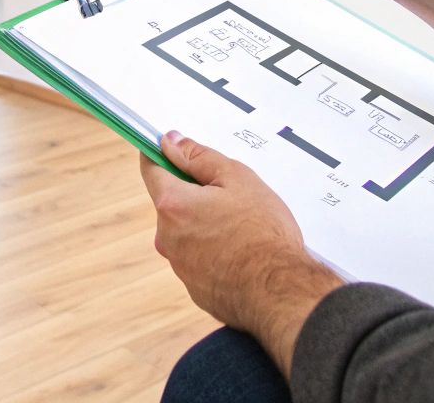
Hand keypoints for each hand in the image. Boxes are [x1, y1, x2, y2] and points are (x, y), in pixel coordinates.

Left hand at [140, 131, 343, 375]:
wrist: (281, 291)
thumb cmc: (263, 234)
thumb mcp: (237, 178)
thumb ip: (199, 157)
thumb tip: (172, 142)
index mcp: (173, 206)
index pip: (151, 170)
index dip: (161, 155)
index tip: (170, 148)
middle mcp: (167, 238)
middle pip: (172, 204)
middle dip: (195, 195)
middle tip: (231, 196)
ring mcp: (180, 267)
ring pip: (188, 233)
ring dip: (207, 225)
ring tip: (244, 228)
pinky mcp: (196, 289)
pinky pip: (200, 260)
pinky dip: (215, 252)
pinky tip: (242, 252)